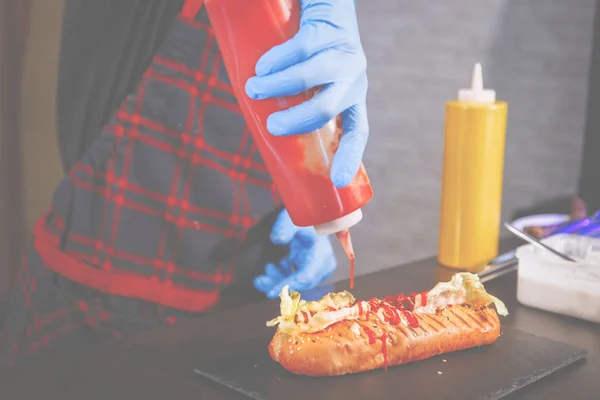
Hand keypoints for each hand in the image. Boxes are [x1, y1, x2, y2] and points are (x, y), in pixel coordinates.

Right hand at [245, 0, 367, 188]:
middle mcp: (354, 80)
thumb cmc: (311, 56)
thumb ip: (297, 106)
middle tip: (271, 126)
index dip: (349, 157)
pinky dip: (276, 60)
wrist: (325, 7)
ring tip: (253, 89)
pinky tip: (261, 67)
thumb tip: (265, 132)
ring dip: (278, 86)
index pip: (358, 132)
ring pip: (312, 77)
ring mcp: (344, 55)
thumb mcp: (312, 86)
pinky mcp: (330, 32)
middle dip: (296, 120)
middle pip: (327, 108)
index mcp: (352, 99)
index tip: (337, 180)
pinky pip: (302, 48)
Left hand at [254, 209, 336, 298]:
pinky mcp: (312, 271)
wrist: (312, 218)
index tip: (270, 292)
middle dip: (279, 284)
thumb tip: (276, 239)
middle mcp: (323, 265)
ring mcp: (318, 270)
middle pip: (300, 284)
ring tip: (267, 268)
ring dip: (279, 280)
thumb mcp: (293, 218)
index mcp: (321, 254)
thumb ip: (285, 227)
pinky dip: (283, 277)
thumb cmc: (303, 218)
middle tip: (259, 280)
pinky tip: (274, 266)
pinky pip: (296, 280)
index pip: (305, 277)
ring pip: (297, 284)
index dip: (288, 286)